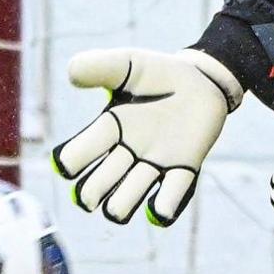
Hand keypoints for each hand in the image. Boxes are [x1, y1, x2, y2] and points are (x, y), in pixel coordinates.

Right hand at [50, 47, 242, 225]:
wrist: (204, 79)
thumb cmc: (159, 74)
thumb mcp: (129, 63)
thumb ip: (100, 66)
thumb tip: (71, 73)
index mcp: (107, 129)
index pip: (74, 158)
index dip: (69, 163)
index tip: (70, 161)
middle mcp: (125, 153)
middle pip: (94, 189)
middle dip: (92, 192)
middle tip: (103, 181)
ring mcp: (153, 164)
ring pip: (123, 202)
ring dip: (121, 204)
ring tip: (130, 192)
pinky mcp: (183, 168)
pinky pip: (169, 198)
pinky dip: (162, 209)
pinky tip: (160, 206)